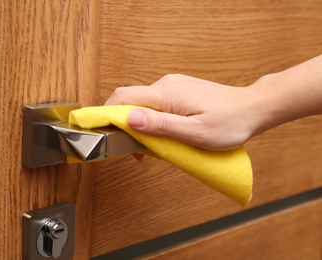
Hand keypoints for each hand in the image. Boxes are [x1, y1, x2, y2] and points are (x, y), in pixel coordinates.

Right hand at [105, 74, 264, 149]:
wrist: (252, 108)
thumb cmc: (229, 123)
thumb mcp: (194, 132)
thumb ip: (160, 125)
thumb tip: (130, 118)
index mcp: (166, 94)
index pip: (123, 97)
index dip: (106, 113)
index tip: (101, 131)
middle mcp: (166, 85)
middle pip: (130, 100)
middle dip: (125, 124)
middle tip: (137, 149)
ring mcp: (173, 85)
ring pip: (142, 103)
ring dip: (140, 123)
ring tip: (154, 144)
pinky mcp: (179, 90)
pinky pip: (155, 103)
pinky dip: (152, 118)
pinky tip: (164, 133)